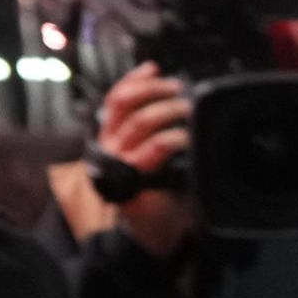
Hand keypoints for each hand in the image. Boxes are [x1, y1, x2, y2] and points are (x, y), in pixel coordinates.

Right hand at [91, 63, 198, 255]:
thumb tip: (174, 96)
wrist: (150, 229)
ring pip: (141, 122)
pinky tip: (187, 137)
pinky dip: (175, 137)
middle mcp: (109, 145)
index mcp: (111, 135)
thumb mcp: (151, 151)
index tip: (154, 68)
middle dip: (155, 90)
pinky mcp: (134, 177)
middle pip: (126, 104)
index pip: (115, 99)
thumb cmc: (155, 188)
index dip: (134, 80)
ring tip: (189, 110)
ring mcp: (119, 161)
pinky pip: (155, 147)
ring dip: (168, 110)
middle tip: (179, 90)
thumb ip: (154, 127)